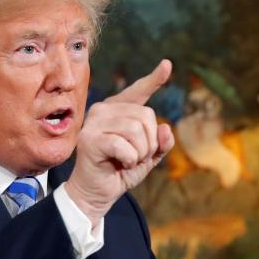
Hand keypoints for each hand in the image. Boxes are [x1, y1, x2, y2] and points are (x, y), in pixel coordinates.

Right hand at [66, 60, 173, 226]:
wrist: (97, 192)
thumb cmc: (120, 172)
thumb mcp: (148, 157)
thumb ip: (160, 143)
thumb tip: (166, 128)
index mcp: (118, 110)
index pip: (138, 91)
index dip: (154, 79)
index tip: (167, 65)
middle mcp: (104, 110)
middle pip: (146, 115)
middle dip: (150, 142)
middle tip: (137, 157)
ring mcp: (95, 122)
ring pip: (136, 129)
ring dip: (140, 152)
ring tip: (129, 161)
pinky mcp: (90, 139)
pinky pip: (123, 145)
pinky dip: (130, 158)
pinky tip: (122, 163)